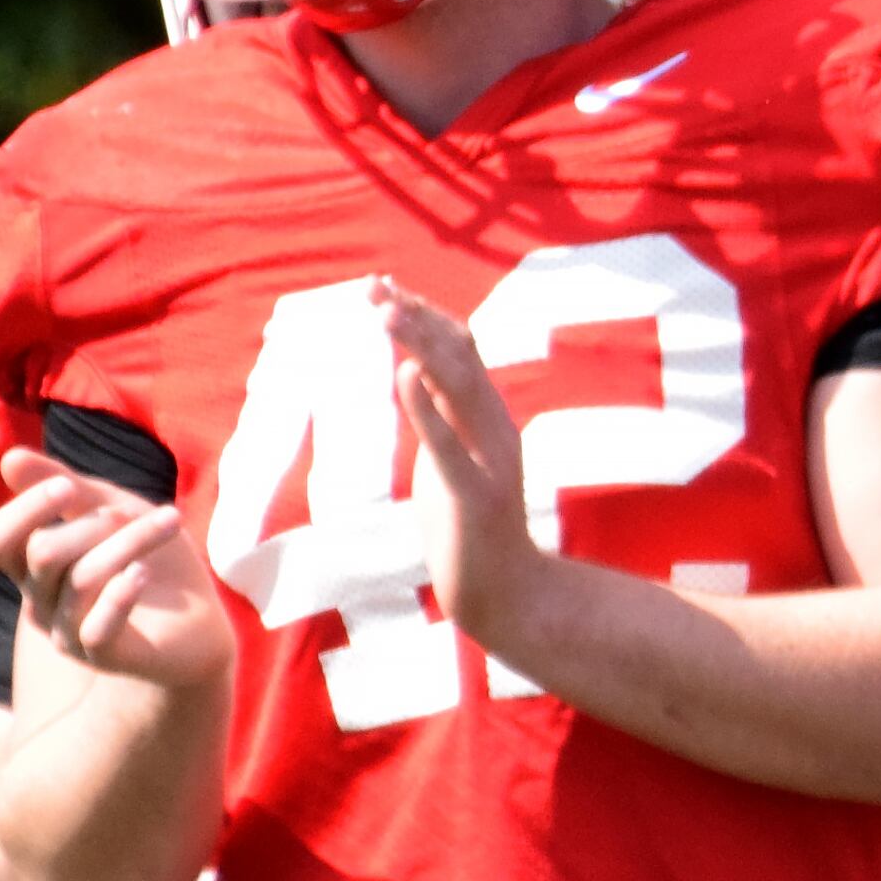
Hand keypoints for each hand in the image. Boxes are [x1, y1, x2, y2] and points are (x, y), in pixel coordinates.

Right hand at [0, 447, 228, 688]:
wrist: (201, 623)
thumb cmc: (153, 563)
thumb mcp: (115, 513)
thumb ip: (67, 487)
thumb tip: (9, 457)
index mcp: (34, 567)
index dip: (25, 509)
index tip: (67, 486)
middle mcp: (41, 601)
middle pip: (42, 551)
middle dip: (91, 522)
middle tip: (130, 512)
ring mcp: (67, 633)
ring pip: (82, 577)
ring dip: (131, 540)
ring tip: (170, 521)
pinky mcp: (102, 656)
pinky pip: (96, 625)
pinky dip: (122, 591)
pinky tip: (144, 572)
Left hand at [377, 278, 553, 652]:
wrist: (507, 594)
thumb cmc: (472, 528)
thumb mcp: (453, 458)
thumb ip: (440, 415)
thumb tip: (411, 368)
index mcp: (490, 418)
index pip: (461, 350)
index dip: (424, 315)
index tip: (384, 287)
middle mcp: (497, 428)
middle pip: (459, 356)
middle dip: (415, 318)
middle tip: (373, 287)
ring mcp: (490, 460)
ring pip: (458, 388)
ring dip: (419, 346)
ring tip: (384, 313)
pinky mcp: (474, 494)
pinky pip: (448, 442)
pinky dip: (425, 405)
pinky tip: (402, 375)